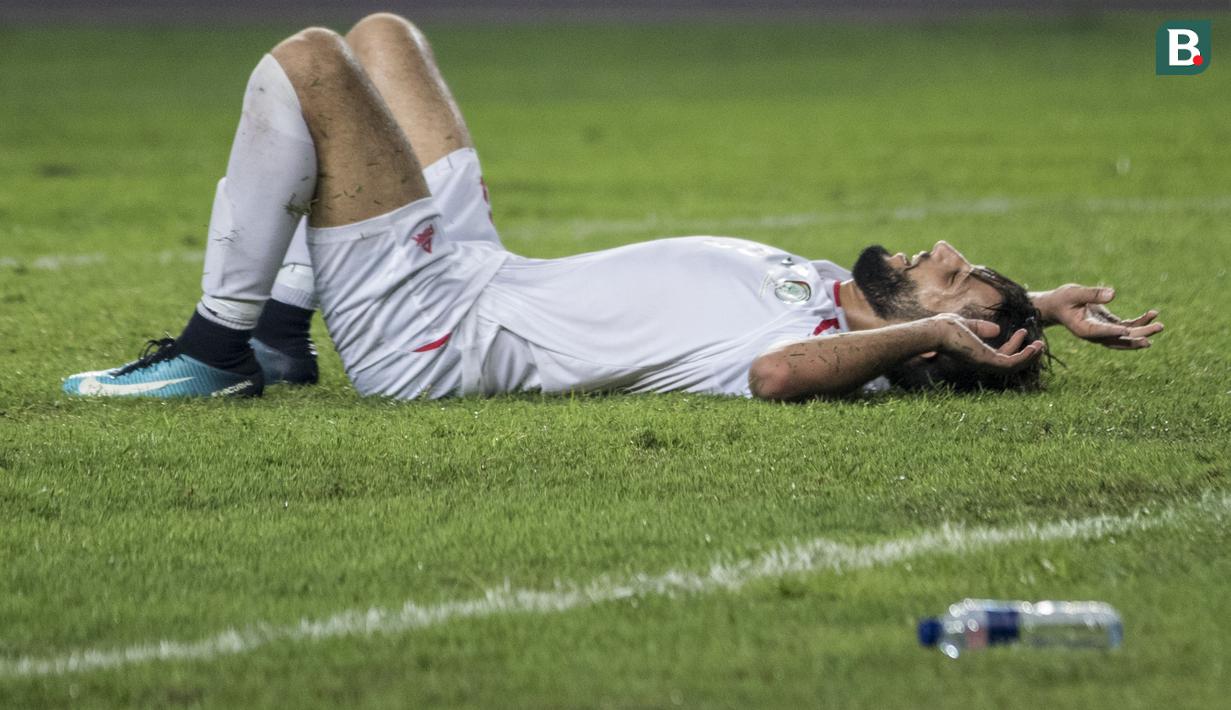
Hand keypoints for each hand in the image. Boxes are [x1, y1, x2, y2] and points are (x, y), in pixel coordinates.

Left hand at [929, 314, 1045, 370]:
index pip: (1000, 355)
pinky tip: (1033, 348)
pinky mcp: (986, 360)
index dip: (1013, 345)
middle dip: (1025, 354)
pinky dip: (1024, 357)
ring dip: (1028, 357)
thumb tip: (998, 330)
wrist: (934, 331)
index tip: (1022, 332)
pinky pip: (1011, 363)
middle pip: (1009, 362)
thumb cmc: (943, 327)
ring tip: (1040, 346)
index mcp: (976, 354)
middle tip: (1039, 343)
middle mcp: (981, 361)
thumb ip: (980, 327)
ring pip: (1013, 366)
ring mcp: (984, 362)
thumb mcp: (966, 324)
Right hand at [1032, 285, 1162, 349]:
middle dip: (1139, 335)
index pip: (1100, 332)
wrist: (1057, 307)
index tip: (1127, 330)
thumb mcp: (1073, 293)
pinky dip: (1139, 323)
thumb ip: (1091, 294)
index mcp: (1083, 329)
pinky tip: (1152, 314)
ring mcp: (1103, 332)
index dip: (1113, 332)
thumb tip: (1113, 294)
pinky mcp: (1109, 326)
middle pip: (1119, 340)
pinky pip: (1127, 328)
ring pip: (1126, 337)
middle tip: (1157, 328)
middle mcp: (1095, 335)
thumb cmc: (1062, 299)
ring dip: (1143, 332)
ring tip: (1160, 325)